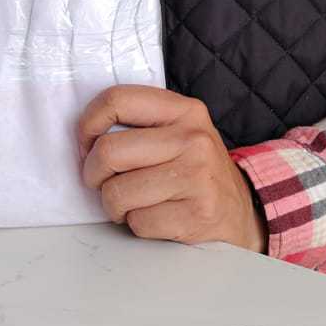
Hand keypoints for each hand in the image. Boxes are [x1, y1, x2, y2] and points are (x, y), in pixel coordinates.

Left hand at [77, 86, 268, 253]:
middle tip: (103, 182)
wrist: (240, 211)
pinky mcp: (197, 214)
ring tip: (133, 202)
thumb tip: (85, 138)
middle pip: (109, 151)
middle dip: (94, 174)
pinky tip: (156, 217)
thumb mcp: (179, 133)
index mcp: (184, 110)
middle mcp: (193, 139)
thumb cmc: (195, 171)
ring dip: (115, 205)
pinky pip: (138, 222)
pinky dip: (138, 225)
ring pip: (117, 192)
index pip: (116, 100)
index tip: (86, 145)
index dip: (87, 124)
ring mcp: (197, 177)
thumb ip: (140, 125)